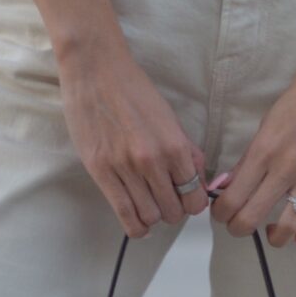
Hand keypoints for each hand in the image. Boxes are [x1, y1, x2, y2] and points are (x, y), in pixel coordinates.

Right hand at [58, 39, 210, 237]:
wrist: (96, 71)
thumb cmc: (134, 89)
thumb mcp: (168, 116)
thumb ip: (185, 149)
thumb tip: (199, 178)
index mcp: (174, 145)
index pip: (195, 196)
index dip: (193, 202)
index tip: (187, 198)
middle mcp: (152, 161)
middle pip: (172, 211)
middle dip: (173, 210)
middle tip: (166, 199)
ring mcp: (124, 168)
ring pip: (149, 216)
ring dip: (153, 216)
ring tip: (149, 204)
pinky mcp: (100, 172)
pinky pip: (123, 214)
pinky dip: (135, 226)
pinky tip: (138, 222)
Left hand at [209, 42, 295, 246]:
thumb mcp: (270, 119)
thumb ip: (250, 156)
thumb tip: (229, 183)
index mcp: (265, 148)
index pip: (232, 196)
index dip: (221, 213)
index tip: (221, 213)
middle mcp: (287, 166)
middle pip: (251, 217)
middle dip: (238, 228)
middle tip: (238, 225)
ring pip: (288, 226)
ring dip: (274, 237)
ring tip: (270, 232)